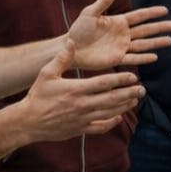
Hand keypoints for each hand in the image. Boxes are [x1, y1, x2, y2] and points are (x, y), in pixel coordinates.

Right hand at [20, 44, 144, 139]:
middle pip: (112, 99)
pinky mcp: (80, 129)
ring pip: (109, 113)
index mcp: (76, 89)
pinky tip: (118, 117)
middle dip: (129, 94)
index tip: (133, 77)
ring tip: (135, 100)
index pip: (105, 83)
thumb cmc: (37, 96)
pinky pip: (100, 127)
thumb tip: (72, 42)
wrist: (28, 122)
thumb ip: (62, 58)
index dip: (121, 80)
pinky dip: (111, 122)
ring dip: (124, 107)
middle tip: (142, 90)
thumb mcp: (47, 74)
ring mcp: (82, 119)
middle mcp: (82, 105)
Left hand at [67, 0, 170, 69]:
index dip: (152, 13)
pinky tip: (154, 56)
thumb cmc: (78, 30)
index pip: (139, 16)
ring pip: (143, 44)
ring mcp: (121, 47)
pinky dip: (143, 58)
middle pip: (145, 30)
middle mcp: (122, 34)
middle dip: (160, 28)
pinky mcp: (117, 59)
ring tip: (169, 40)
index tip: (165, 10)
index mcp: (118, 22)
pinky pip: (133, 58)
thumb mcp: (90, 13)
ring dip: (156, 43)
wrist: (71, 48)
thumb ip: (103, 1)